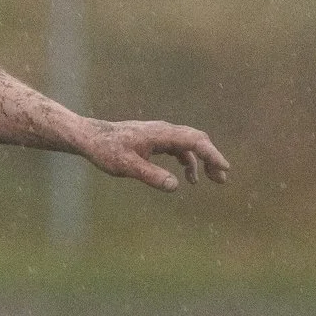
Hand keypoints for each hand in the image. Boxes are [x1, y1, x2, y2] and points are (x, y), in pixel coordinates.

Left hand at [78, 120, 230, 190]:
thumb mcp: (126, 166)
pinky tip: (187, 176)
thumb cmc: (106, 150)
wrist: (91, 138)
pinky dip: (187, 160)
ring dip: (201, 161)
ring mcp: (160, 134)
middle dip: (212, 158)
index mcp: (161, 134)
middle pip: (197, 140)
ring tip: (209, 180)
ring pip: (189, 144)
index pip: (194, 141)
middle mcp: (164, 130)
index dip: (212, 154)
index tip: (224, 168)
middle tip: (221, 179)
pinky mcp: (155, 139)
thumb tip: (175, 185)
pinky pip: (178, 148)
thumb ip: (150, 175)